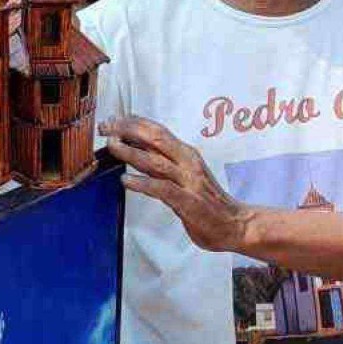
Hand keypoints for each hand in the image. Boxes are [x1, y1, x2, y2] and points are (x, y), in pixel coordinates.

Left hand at [100, 116, 249, 252]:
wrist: (236, 224)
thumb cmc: (207, 201)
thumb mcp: (185, 174)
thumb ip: (162, 163)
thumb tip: (134, 150)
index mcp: (186, 153)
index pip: (157, 130)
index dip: (133, 122)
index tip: (112, 119)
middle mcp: (187, 162)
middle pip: (154, 138)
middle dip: (128, 130)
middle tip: (105, 127)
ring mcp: (188, 182)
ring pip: (155, 161)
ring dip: (131, 152)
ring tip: (112, 147)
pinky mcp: (188, 202)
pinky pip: (162, 189)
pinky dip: (142, 183)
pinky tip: (126, 181)